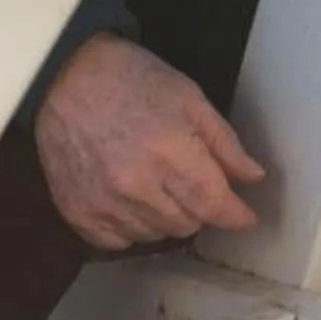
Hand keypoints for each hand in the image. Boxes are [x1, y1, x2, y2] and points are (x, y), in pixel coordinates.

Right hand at [34, 34, 266, 251]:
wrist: (66, 77)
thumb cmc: (133, 79)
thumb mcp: (189, 97)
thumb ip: (224, 142)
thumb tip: (253, 177)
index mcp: (170, 151)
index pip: (213, 204)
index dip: (236, 216)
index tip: (246, 218)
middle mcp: (136, 185)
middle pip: (187, 224)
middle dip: (199, 208)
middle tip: (192, 182)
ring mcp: (104, 203)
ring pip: (155, 236)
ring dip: (167, 218)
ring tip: (159, 186)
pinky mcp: (78, 214)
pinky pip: (118, 242)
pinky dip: (132, 227)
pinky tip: (132, 201)